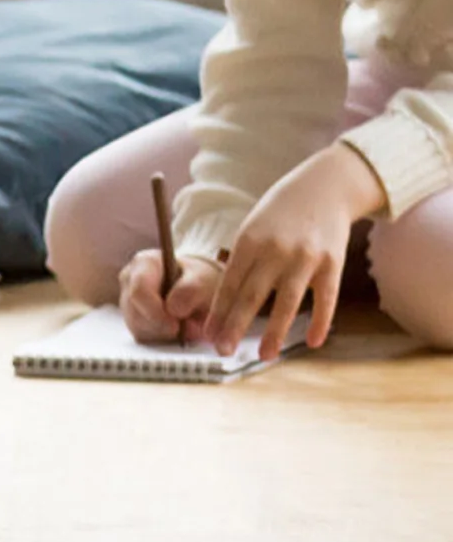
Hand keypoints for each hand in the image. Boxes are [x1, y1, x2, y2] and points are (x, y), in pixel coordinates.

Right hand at [118, 249, 222, 345]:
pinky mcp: (130, 319)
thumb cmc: (200, 281)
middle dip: (159, 325)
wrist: (200, 291)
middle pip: (135, 312)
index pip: (139, 291)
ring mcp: (127, 300)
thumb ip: (191, 290)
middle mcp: (129, 279)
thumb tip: (173, 308)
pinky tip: (172, 328)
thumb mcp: (203, 280)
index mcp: (144, 263)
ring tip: (180, 324)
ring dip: (161, 332)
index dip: (155, 312)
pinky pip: (140, 335)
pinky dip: (159, 337)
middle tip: (181, 328)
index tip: (176, 325)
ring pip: (136, 326)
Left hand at [205, 142, 386, 360]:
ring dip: (275, 332)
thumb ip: (242, 261)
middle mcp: (276, 249)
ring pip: (287, 302)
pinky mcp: (333, 262)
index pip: (229, 283)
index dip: (218, 312)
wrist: (325, 186)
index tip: (208, 334)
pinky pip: (326, 298)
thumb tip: (225, 303)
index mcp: (249, 240)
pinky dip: (320, 322)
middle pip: (251, 296)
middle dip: (235, 326)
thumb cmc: (280, 212)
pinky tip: (312, 342)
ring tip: (264, 355)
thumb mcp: (253, 227)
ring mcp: (306, 257)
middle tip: (223, 351)